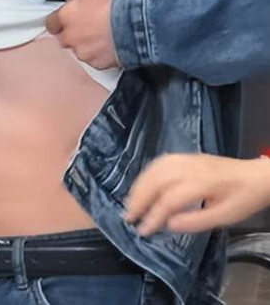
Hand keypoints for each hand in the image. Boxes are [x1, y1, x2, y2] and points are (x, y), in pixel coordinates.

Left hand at [45, 0, 119, 68]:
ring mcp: (83, 52)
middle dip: (74, 34)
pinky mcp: (97, 64)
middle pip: (64, 38)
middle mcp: (70, 36)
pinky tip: (110, 45)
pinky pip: (94, 60)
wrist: (141, 21)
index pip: (51, 23)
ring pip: (79, 50)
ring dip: (87, 45)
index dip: (59, 21)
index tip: (66, 20)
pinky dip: (99, 54)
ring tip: (103, 36)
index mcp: (66, 16)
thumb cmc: (121, 2)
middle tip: (89, 26)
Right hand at [123, 153, 269, 234]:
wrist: (256, 175)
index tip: (143, 230)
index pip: (169, 199)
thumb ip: (196, 221)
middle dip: (139, 198)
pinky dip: (147, 173)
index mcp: (202, 183)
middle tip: (128, 216)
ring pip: (155, 168)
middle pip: (156, 180)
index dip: (153, 215)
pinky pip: (160, 161)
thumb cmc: (242, 198)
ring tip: (131, 202)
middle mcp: (190, 167)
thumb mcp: (225, 217)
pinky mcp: (185, 155)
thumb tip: (168, 225)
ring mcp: (186, 158)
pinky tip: (143, 184)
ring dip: (140, 185)